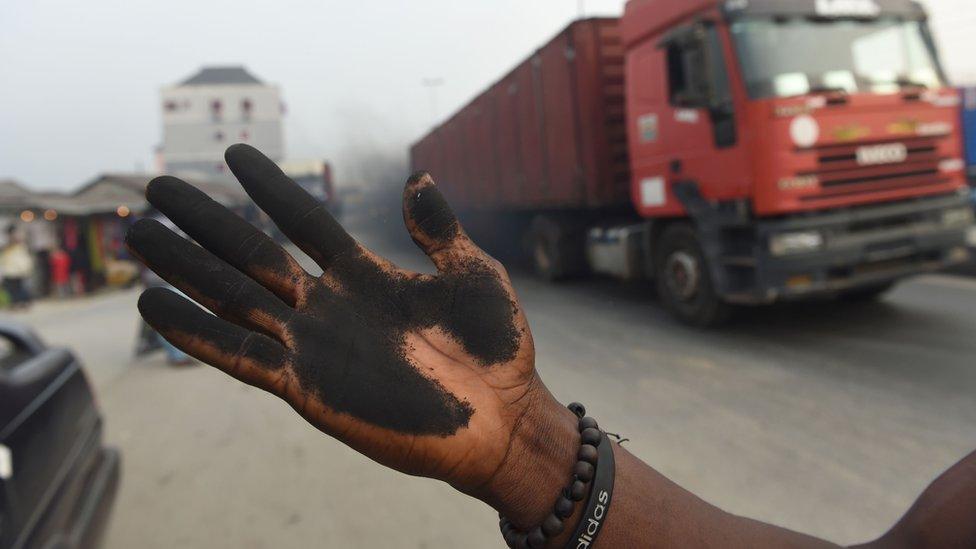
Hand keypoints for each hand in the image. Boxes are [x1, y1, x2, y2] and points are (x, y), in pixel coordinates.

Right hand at [126, 144, 575, 520]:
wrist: (503, 418)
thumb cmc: (497, 348)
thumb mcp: (474, 274)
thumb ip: (438, 231)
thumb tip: (418, 178)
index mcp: (365, 274)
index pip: (306, 222)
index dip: (272, 189)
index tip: (237, 155)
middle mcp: (329, 306)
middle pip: (252, 255)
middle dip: (205, 223)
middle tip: (159, 188)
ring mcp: (314, 346)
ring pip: (233, 299)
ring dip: (186, 269)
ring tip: (141, 236)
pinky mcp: (307, 388)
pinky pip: (241, 357)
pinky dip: (197, 334)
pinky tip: (157, 308)